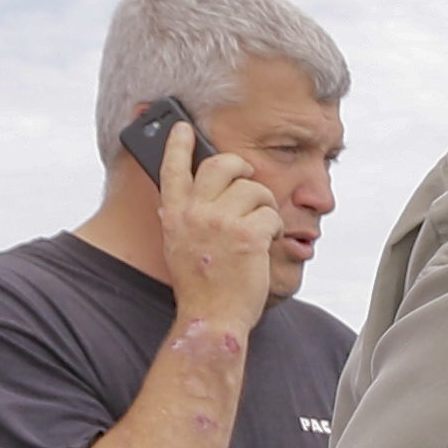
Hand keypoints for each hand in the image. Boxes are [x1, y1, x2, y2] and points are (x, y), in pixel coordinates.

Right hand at [156, 130, 284, 332]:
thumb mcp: (179, 246)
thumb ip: (184, 219)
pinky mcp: (248, 234)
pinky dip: (275, 228)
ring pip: (254, 188)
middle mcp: (195, 213)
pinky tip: (266, 244)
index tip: (184, 128)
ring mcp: (221, 222)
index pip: (172, 168)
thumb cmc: (200, 288)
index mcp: (174, 215)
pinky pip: (271, 213)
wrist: (211, 319)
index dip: (179, 144)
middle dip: (241, 166)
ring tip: (261, 226)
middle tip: (249, 177)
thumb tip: (191, 196)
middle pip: (221, 165)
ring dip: (265, 204)